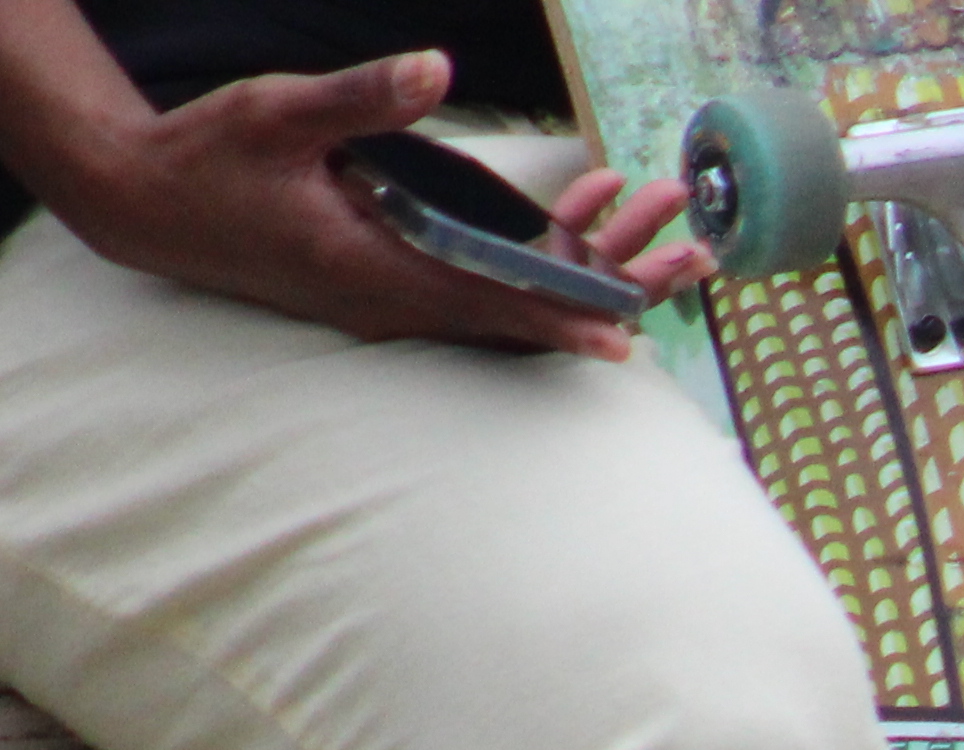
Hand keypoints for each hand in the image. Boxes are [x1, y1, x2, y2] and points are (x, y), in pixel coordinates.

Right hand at [37, 51, 712, 355]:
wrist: (145, 203)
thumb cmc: (208, 156)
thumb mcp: (280, 112)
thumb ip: (362, 96)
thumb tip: (435, 68)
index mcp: (372, 267)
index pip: (485, 301)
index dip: (558, 316)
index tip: (626, 335)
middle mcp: (391, 299)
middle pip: (516, 311)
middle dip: (601, 293)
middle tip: (685, 270)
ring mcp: (390, 298)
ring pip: (503, 300)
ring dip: (577, 273)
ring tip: (658, 243)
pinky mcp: (387, 285)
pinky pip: (475, 285)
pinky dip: (532, 262)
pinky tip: (579, 224)